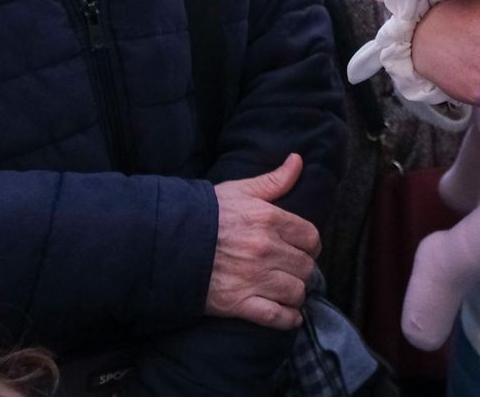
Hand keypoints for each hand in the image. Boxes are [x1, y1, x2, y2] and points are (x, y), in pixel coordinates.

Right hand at [206, 154, 320, 329]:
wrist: (168, 243)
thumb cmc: (206, 214)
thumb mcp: (240, 190)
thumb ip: (274, 180)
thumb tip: (298, 160)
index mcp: (269, 220)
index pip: (311, 237)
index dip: (311, 245)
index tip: (304, 249)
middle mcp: (266, 249)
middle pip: (306, 267)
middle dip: (303, 270)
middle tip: (295, 271)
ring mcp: (254, 278)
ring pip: (296, 292)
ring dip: (296, 293)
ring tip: (290, 291)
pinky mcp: (239, 303)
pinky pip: (276, 316)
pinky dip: (288, 319)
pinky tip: (290, 315)